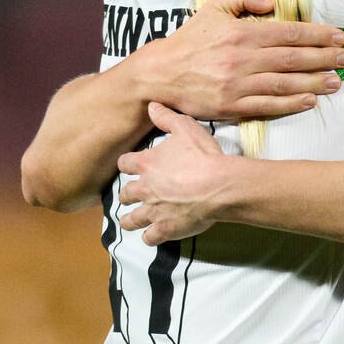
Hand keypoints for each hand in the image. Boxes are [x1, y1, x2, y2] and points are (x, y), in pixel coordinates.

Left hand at [117, 103, 236, 243]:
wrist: (219, 185)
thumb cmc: (203, 156)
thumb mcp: (186, 128)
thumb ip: (166, 117)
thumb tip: (151, 105)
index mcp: (146, 164)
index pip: (124, 164)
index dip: (127, 165)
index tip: (132, 166)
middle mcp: (144, 188)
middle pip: (125, 194)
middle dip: (127, 194)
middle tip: (132, 195)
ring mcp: (153, 211)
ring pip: (131, 220)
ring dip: (130, 220)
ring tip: (131, 221)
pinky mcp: (165, 229)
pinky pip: (149, 238)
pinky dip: (149, 237)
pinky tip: (152, 236)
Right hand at [133, 0, 343, 120]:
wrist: (160, 74)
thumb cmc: (191, 40)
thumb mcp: (213, 7)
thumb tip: (272, 0)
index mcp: (241, 33)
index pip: (289, 33)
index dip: (318, 35)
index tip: (339, 37)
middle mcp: (242, 59)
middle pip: (293, 59)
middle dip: (324, 58)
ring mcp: (238, 85)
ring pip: (285, 83)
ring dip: (315, 82)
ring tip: (336, 81)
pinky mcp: (232, 106)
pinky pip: (268, 105)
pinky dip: (291, 103)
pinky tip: (310, 100)